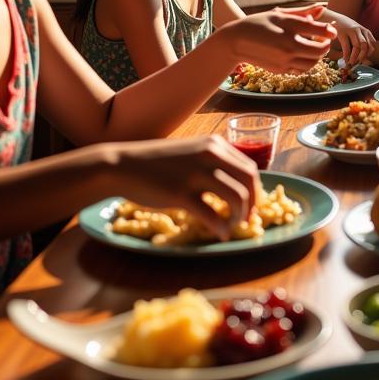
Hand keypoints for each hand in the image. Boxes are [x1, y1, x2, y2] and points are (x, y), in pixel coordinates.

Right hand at [105, 135, 259, 240]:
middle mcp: (210, 155)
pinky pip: (212, 215)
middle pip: (249, 180)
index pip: (249, 167)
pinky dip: (222, 228)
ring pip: (236, 197)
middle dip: (253, 202)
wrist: (123, 166)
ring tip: (232, 226)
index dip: (255, 190)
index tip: (252, 205)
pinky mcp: (181, 194)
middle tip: (248, 218)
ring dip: (239, 216)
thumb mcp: (191, 152)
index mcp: (215, 144)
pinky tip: (220, 235)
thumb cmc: (157, 162)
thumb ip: (212, 162)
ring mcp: (196, 174)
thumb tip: (235, 184)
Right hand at [222, 6, 335, 72]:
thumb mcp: (280, 13)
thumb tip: (323, 8)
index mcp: (289, 28)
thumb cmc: (258, 23)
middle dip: (325, 45)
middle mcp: (288, 46)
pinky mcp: (280, 70)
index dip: (329, 31)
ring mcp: (284, 61)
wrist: (235, 42)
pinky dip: (306, 63)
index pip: (319, 31)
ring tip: (312, 46)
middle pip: (319, 50)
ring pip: (312, 63)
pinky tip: (300, 53)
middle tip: (322, 39)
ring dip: (317, 56)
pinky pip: (301, 69)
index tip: (330, 30)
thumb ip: (303, 12)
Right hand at [328, 12, 376, 65]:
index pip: (372, 43)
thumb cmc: (346, 30)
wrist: (333, 18)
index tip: (364, 59)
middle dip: (362, 56)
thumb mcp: (356, 35)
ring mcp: (351, 31)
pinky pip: (346, 47)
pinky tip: (345, 59)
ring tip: (350, 62)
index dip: (369, 53)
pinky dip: (346, 55)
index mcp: (365, 31)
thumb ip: (361, 45)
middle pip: (365, 45)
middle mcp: (360, 30)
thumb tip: (366, 62)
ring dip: (354, 57)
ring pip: (357, 46)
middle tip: (357, 62)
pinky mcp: (342, 33)